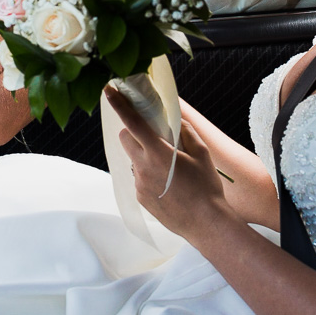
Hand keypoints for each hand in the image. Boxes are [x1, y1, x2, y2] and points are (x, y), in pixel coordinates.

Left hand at [107, 86, 229, 240]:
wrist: (205, 224)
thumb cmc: (206, 187)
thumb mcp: (202, 154)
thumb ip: (185, 132)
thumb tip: (174, 120)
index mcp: (157, 153)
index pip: (133, 123)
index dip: (120, 105)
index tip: (109, 90)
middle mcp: (143, 168)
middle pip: (125, 139)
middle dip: (133, 132)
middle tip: (153, 136)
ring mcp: (139, 184)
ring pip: (133, 159)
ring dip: (143, 155)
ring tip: (168, 167)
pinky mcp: (140, 197)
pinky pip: (138, 177)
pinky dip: (148, 173)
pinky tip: (168, 183)